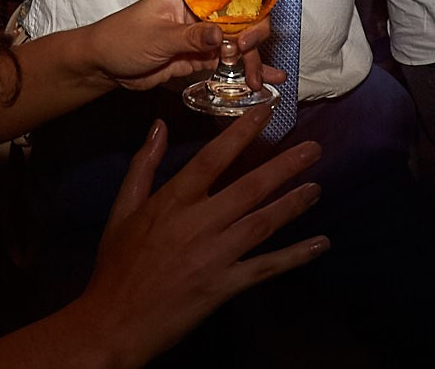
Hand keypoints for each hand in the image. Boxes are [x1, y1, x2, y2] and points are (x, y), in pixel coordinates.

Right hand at [75, 105, 326, 358]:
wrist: (115, 321)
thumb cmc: (117, 263)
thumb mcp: (122, 209)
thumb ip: (143, 164)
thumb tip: (159, 125)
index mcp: (172, 202)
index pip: (213, 158)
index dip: (242, 133)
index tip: (267, 112)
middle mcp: (198, 224)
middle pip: (249, 188)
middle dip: (285, 166)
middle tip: (314, 148)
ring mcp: (214, 256)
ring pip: (262, 223)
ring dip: (292, 204)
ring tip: (317, 187)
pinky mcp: (224, 285)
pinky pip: (265, 267)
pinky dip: (294, 256)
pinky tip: (319, 244)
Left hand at [89, 0, 285, 92]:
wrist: (104, 66)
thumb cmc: (122, 37)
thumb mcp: (157, 36)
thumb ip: (190, 37)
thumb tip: (222, 35)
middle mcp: (201, 12)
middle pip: (241, 16)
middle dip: (253, 34)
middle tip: (247, 53)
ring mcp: (202, 36)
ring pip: (238, 43)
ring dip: (252, 60)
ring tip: (260, 82)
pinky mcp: (199, 58)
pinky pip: (228, 63)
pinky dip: (245, 71)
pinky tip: (263, 82)